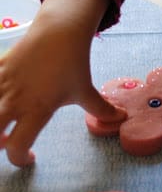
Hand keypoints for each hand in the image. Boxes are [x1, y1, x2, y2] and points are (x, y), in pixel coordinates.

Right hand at [0, 0, 125, 167]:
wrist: (59, 32)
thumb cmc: (73, 64)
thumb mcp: (86, 90)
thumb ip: (101, 109)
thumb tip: (121, 118)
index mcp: (36, 111)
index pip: (16, 147)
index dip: (19, 159)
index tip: (30, 157)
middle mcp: (14, 101)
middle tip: (9, 140)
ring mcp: (2, 85)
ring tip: (4, 119)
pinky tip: (3, 97)